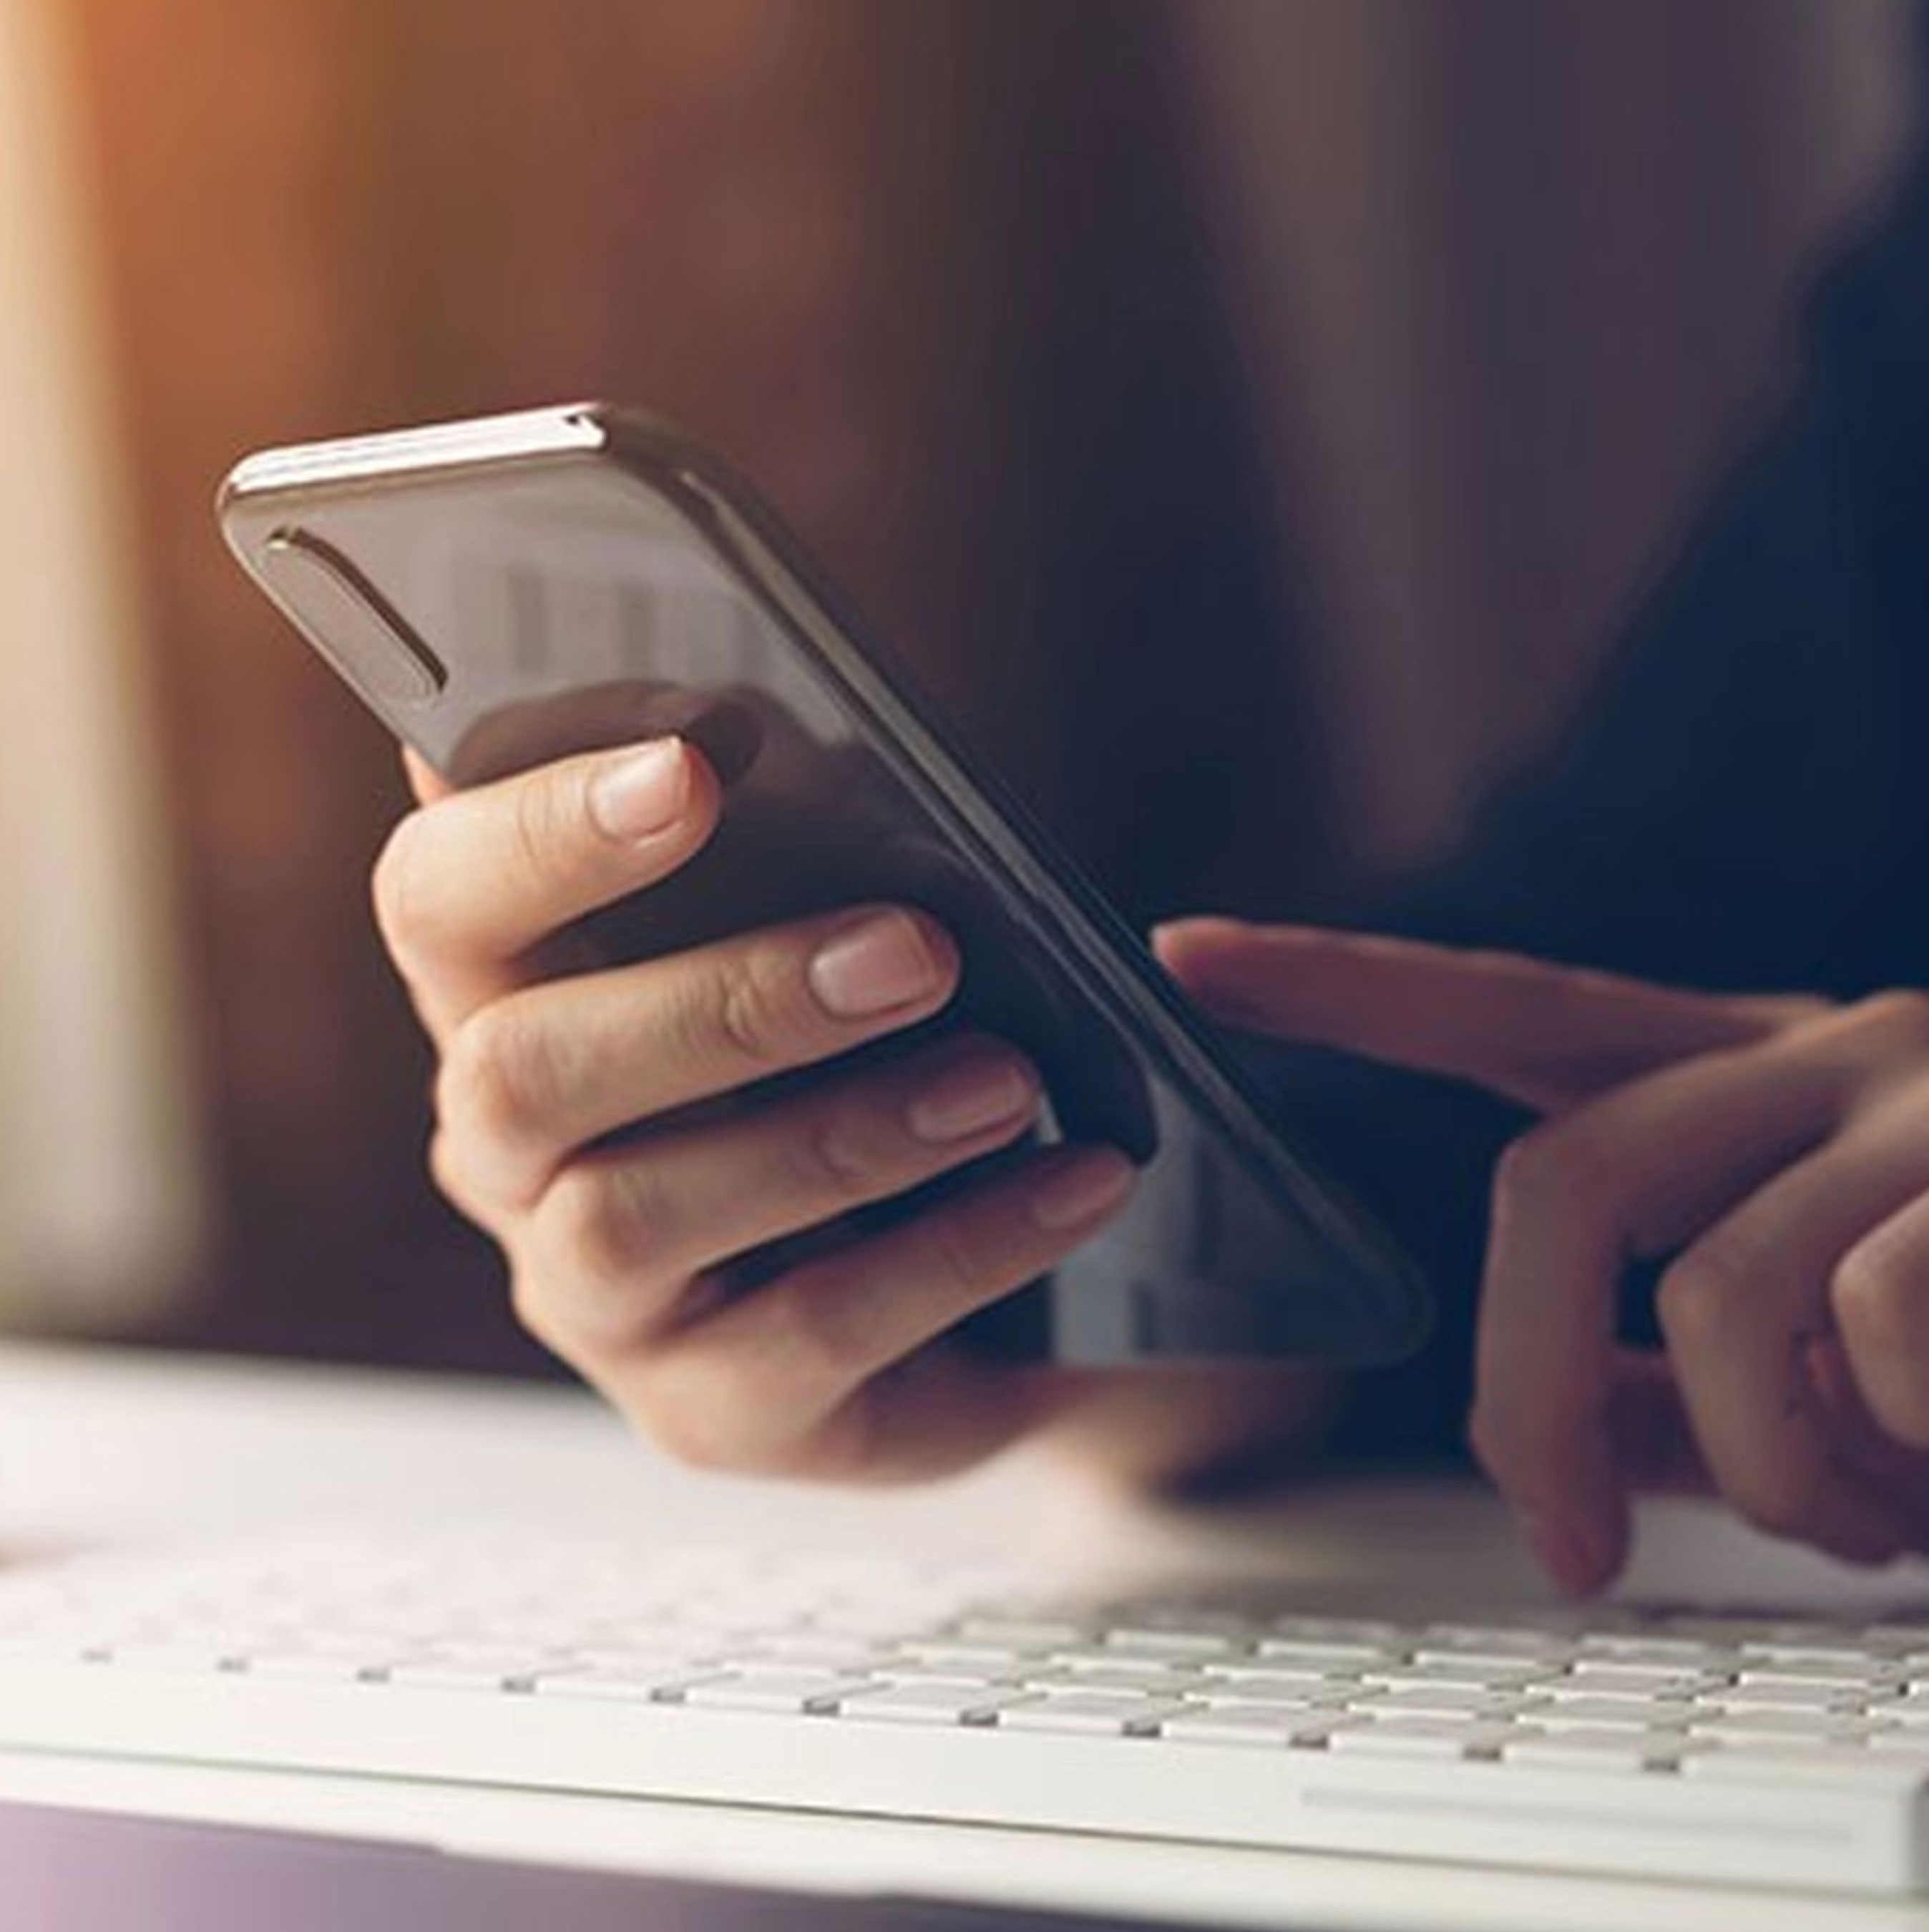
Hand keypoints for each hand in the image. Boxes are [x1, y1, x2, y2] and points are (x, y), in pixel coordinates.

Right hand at [374, 739, 1317, 1485]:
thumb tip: (766, 726)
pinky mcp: (707, 1410)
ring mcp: (594, 1299)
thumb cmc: (881, 1037)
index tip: (692, 766)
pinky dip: (961, 1249)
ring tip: (1010, 1077)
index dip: (538, 831)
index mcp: (509, 990)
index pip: (440, 899)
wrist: (991, 1251)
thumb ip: (789, 832)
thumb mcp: (840, 919)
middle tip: (920, 948)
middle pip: (528, 1070)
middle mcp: (510, 1150)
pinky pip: (811, 1333)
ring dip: (845, 1133)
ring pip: (644, 1215)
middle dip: (727, 1000)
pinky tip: (1078, 1180)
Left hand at [1159, 919, 1928, 1590]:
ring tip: (1881, 1488)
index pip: (1520, 1012)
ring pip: (1723, 1276)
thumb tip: (1533, 1402)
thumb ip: (1671, 1386)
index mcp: (1760, 1089)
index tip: (1190, 955)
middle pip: (1566, 1181)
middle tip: (1577, 1538)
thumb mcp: (1817, 1414)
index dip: (1350, 985)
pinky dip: (1921, 1424)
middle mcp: (1842, 1048)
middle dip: (1529, 1391)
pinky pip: (1895, 1301)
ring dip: (1774, 1454)